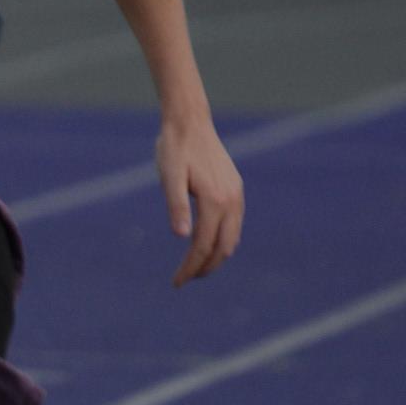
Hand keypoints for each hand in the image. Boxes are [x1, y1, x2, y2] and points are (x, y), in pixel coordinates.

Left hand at [157, 116, 243, 283]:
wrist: (190, 122)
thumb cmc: (174, 149)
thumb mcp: (169, 177)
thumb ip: (176, 206)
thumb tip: (181, 237)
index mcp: (213, 200)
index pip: (202, 246)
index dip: (189, 268)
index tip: (176, 283)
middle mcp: (230, 200)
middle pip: (222, 248)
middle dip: (205, 268)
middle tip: (185, 280)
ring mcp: (236, 195)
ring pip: (232, 239)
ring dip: (216, 257)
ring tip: (196, 268)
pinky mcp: (235, 190)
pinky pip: (234, 225)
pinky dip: (224, 241)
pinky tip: (209, 244)